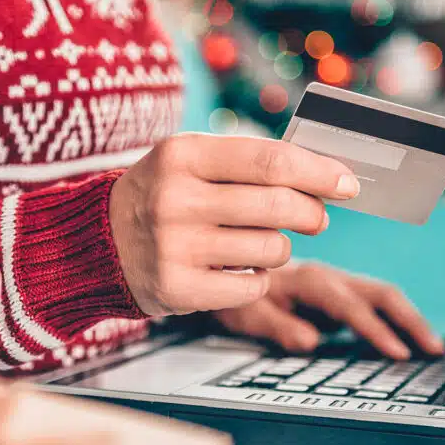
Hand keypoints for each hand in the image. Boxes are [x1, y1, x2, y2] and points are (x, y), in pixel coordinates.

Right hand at [109, 133, 359, 316]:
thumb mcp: (190, 161)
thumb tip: (326, 175)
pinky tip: (237, 270)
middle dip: (312, 214)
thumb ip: (249, 162)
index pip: (270, 160)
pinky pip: (253, 287)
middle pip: (279, 206)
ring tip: (258, 244)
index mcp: (182, 155)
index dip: (319, 172)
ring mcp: (174, 247)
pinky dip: (258, 280)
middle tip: (316, 218)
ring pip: (271, 250)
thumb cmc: (162, 194)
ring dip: (279, 249)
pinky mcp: (177, 289)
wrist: (96, 242)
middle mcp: (174, 199)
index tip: (347, 183)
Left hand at [213, 262, 444, 359]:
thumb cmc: (236, 294)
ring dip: (409, 319)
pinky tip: (408, 340)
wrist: (226, 268)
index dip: (375, 330)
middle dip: (409, 320)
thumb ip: (277, 326)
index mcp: (308, 280)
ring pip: (382, 296)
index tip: (398, 354)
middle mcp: (328, 277)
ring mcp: (336, 283)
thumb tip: (310, 342)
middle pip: (379, 294)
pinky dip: (395, 319)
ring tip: (433, 347)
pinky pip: (373, 303)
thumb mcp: (245, 313)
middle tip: (433, 350)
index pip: (350, 306)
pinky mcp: (338, 293)